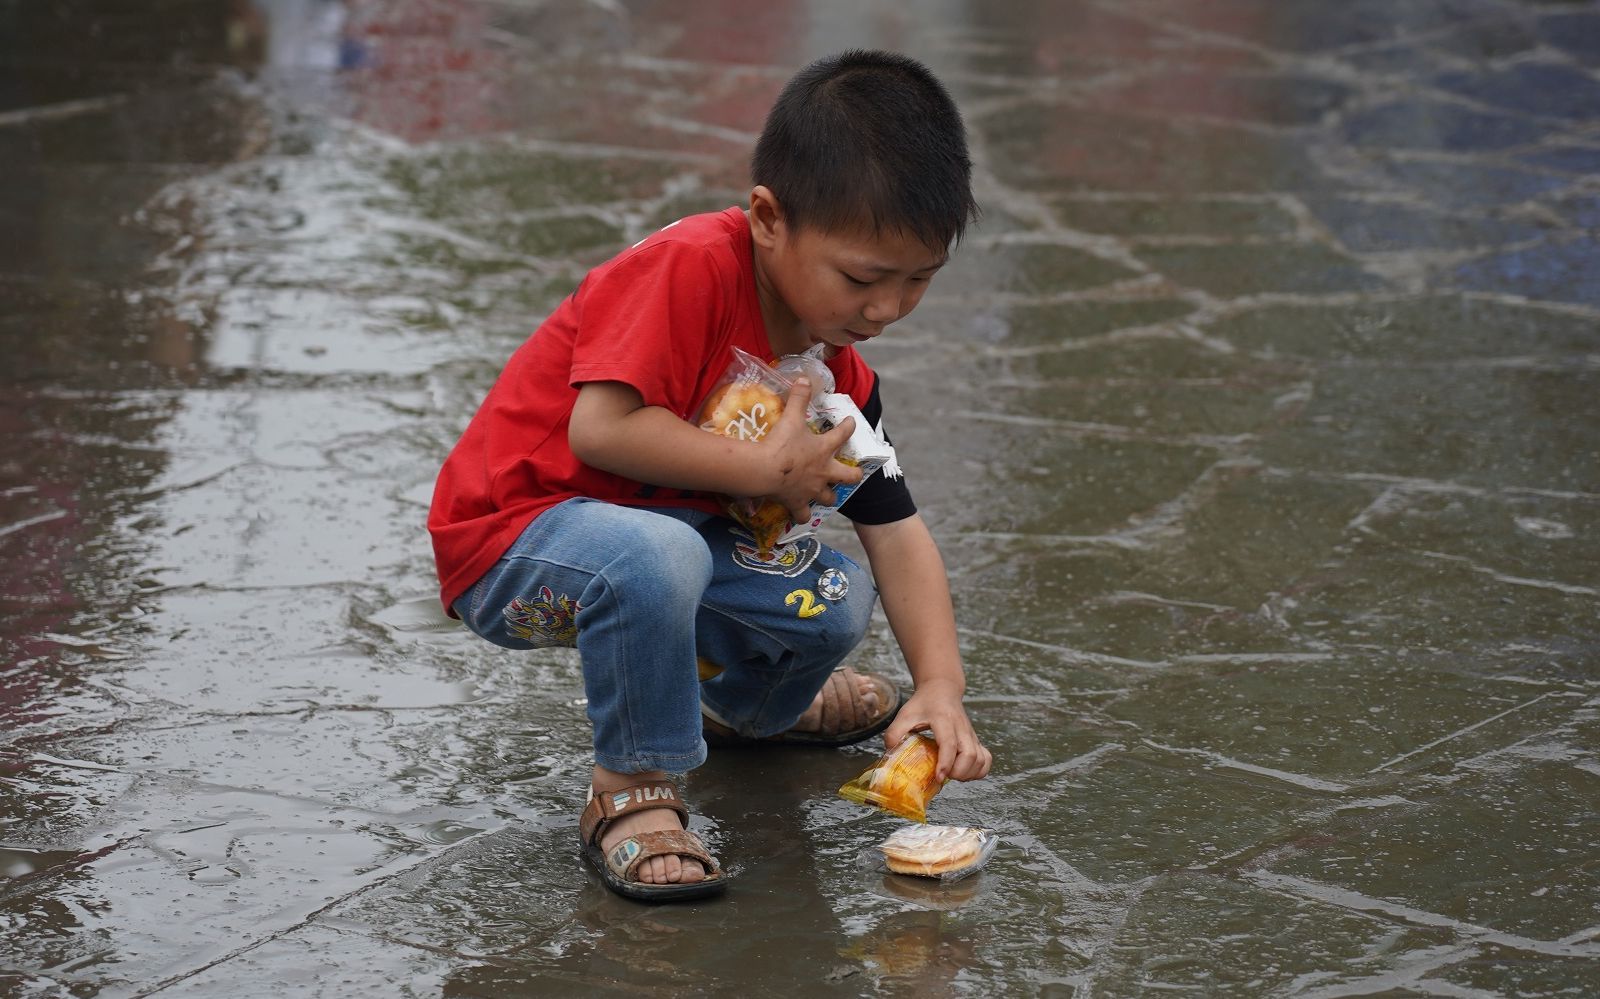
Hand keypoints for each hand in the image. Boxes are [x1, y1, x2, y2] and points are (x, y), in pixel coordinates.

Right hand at [762, 377, 862, 523]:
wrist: (765, 470)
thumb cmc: (781, 443)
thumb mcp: (790, 417)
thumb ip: (798, 397)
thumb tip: (804, 378)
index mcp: (824, 449)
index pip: (843, 434)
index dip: (848, 426)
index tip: (850, 422)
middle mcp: (824, 472)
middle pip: (848, 476)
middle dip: (852, 474)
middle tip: (852, 472)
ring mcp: (812, 490)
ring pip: (829, 498)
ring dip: (828, 495)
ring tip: (825, 493)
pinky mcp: (797, 503)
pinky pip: (802, 515)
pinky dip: (802, 515)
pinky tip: (800, 514)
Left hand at [883, 679, 991, 782]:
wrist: (942, 689)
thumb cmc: (923, 704)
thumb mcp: (905, 714)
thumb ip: (895, 733)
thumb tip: (890, 754)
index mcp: (943, 719)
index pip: (949, 743)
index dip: (945, 763)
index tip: (938, 777)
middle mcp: (961, 727)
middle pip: (970, 754)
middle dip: (959, 772)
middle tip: (944, 776)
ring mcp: (971, 734)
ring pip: (981, 758)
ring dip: (969, 773)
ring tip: (952, 775)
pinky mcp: (975, 740)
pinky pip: (986, 758)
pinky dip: (979, 770)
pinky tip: (965, 773)